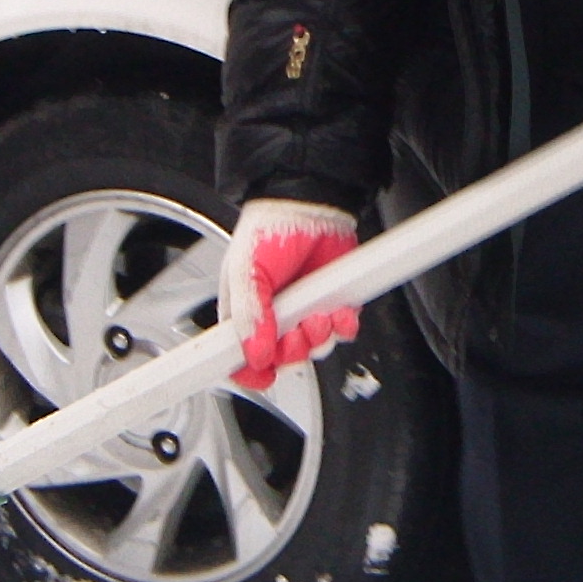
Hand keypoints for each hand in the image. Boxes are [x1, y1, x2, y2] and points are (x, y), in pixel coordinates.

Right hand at [220, 197, 359, 387]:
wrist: (312, 207)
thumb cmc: (270, 230)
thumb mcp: (244, 271)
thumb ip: (248, 314)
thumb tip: (254, 352)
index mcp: (245, 314)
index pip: (240, 358)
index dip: (250, 372)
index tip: (261, 374)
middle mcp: (274, 319)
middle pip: (282, 359)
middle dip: (292, 350)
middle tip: (294, 332)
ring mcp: (304, 314)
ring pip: (313, 349)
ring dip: (318, 337)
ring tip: (316, 314)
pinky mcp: (332, 306)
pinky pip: (341, 332)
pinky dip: (342, 326)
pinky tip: (337, 311)